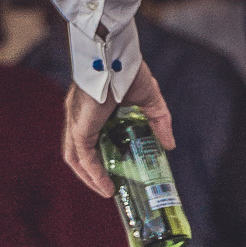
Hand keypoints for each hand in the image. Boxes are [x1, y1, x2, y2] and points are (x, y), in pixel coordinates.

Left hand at [62, 60, 173, 195]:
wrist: (115, 55)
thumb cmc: (129, 69)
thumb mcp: (149, 100)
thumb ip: (159, 122)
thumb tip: (169, 146)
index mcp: (91, 109)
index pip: (88, 138)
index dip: (98, 155)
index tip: (114, 170)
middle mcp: (79, 117)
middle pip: (78, 152)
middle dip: (92, 172)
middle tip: (111, 186)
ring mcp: (76, 122)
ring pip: (76, 158)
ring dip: (90, 178)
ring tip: (108, 191)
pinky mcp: (80, 127)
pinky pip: (83, 157)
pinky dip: (93, 174)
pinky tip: (106, 187)